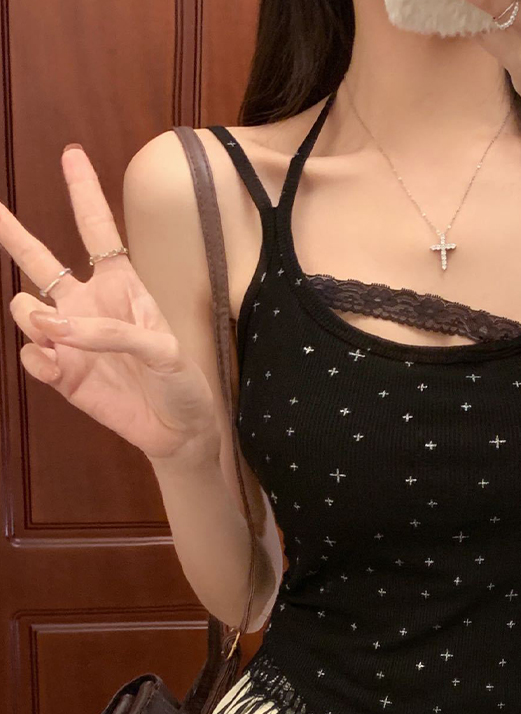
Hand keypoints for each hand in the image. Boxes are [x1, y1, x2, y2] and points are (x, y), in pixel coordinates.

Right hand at [3, 144, 219, 464]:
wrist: (178, 429)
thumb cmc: (181, 381)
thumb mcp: (163, 349)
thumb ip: (110, 332)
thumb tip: (52, 325)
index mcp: (121, 286)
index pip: (98, 231)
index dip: (85, 193)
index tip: (72, 154)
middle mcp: (89, 305)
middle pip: (39, 260)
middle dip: (11, 232)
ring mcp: (70, 338)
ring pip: (24, 309)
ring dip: (37, 320)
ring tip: (65, 339)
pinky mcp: (60, 372)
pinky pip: (31, 354)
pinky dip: (42, 361)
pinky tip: (63, 370)